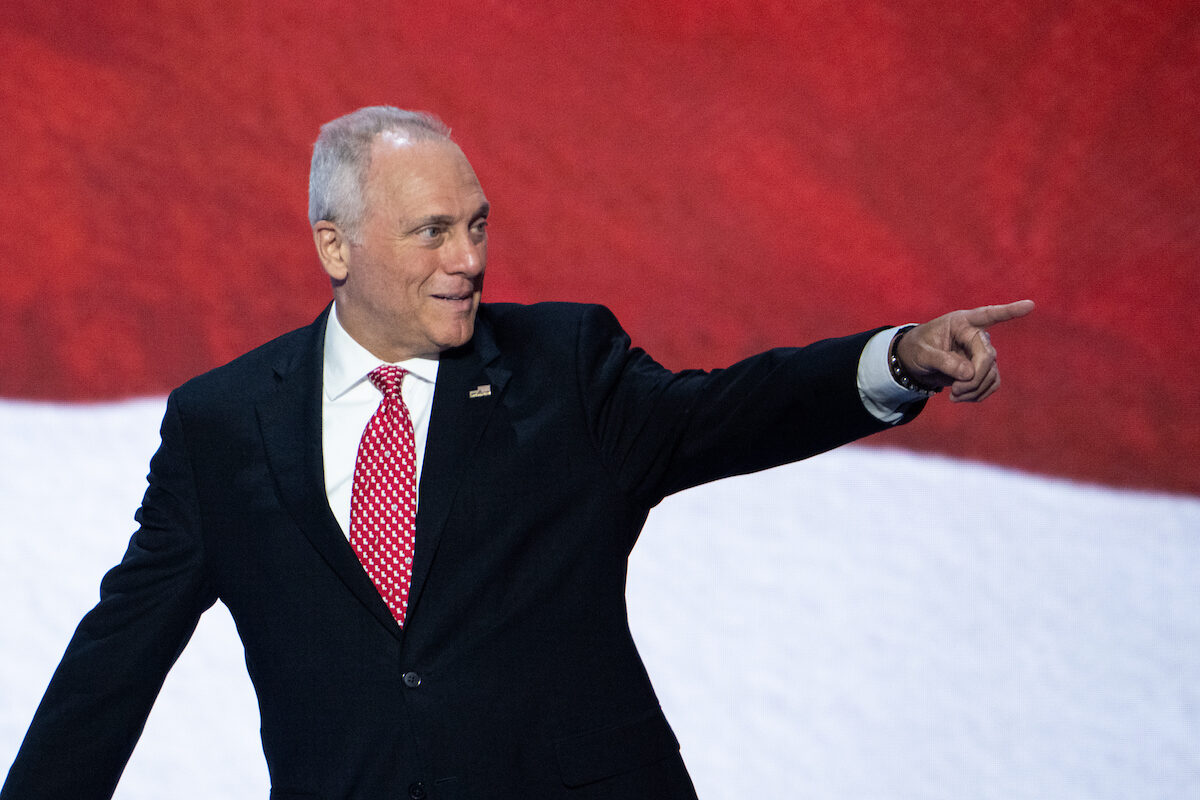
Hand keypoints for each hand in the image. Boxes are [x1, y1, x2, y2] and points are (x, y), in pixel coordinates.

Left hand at [895, 300, 1033, 402]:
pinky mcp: (984, 368)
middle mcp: (976, 335)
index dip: (1009, 311)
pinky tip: (962, 397)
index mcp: (961, 322)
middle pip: (987, 357)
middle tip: (955, 392)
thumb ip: (942, 361)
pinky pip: (992, 383)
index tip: (1029, 305)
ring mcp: (982, 352)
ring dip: (974, 390)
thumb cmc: (917, 350)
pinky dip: (978, 394)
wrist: (916, 362)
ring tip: (953, 396)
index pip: (988, 314)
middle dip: (973, 379)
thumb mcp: (922, 354)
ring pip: (991, 373)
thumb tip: (969, 374)